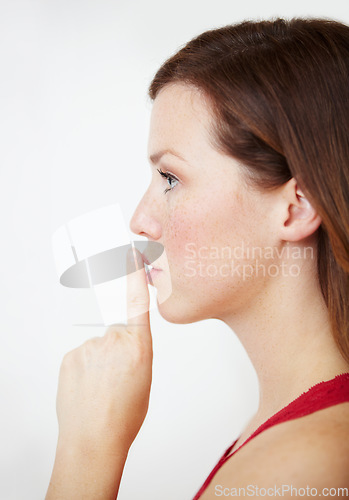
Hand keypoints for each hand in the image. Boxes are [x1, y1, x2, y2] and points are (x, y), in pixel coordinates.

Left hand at [55, 246, 151, 454]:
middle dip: (117, 350)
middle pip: (115, 333)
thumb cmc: (124, 415)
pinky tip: (88, 388)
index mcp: (138, 345)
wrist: (93, 439)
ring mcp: (88, 347)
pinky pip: (81, 356)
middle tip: (116, 377)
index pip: (136, 300)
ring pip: (97, 347)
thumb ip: (135, 351)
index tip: (129, 251)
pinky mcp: (70, 355)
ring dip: (99, 362)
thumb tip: (123, 344)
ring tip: (101, 388)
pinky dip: (85, 369)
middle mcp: (112, 340)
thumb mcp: (144, 378)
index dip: (132, 273)